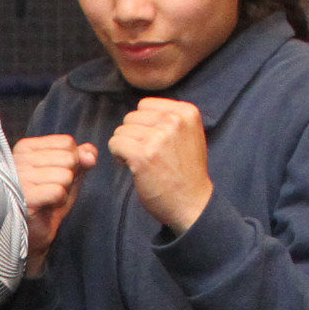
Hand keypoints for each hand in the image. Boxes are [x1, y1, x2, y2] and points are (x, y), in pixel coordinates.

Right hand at [12, 135, 96, 275]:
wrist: (34, 234)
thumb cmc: (48, 202)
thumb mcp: (70, 176)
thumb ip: (82, 159)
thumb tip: (90, 152)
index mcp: (26, 147)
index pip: (67, 142)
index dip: (73, 162)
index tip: (55, 177)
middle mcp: (19, 157)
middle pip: (68, 157)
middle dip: (69, 178)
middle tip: (52, 191)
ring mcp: (19, 176)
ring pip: (65, 175)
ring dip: (64, 191)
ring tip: (48, 200)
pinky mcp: (24, 195)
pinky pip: (59, 191)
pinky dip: (59, 202)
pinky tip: (46, 207)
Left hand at [107, 98, 212, 234]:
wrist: (193, 204)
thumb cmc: (187, 173)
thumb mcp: (189, 134)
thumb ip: (170, 118)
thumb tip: (140, 110)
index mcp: (186, 111)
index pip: (145, 105)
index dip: (143, 124)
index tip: (153, 142)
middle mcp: (174, 120)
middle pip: (131, 117)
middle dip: (133, 136)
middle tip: (146, 155)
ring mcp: (158, 137)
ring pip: (121, 130)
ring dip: (126, 147)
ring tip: (141, 162)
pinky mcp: (143, 156)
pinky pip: (115, 144)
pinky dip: (118, 157)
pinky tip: (132, 168)